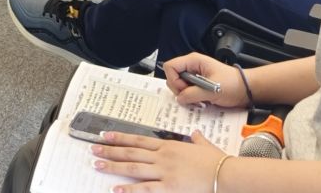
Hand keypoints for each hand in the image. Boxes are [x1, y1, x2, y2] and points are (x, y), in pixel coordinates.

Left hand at [92, 130, 224, 191]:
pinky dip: (129, 189)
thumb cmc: (218, 162)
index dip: (120, 137)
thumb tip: (195, 135)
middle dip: (110, 150)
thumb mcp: (204, 146)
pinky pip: (145, 188)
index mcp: (169, 146)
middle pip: (131, 152)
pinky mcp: (169, 187)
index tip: (106, 135)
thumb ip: (197, 141)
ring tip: (97, 164)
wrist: (227, 175)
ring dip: (113, 165)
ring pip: (133, 167)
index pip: (139, 140)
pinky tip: (116, 189)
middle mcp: (163, 157)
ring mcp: (164, 172)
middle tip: (93, 148)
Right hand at [160, 53, 248, 108]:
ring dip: (186, 96)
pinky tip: (201, 102)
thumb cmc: (233, 84)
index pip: (170, 67)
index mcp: (193, 61)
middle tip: (192, 98)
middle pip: (173, 77)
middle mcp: (192, 67)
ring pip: (180, 86)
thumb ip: (192, 94)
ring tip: (199, 101)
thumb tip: (180, 98)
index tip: (183, 90)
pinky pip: (188, 92)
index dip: (174, 80)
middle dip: (180, 90)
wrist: (245, 90)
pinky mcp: (198, 85)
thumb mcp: (212, 89)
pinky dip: (192, 99)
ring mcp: (194, 77)